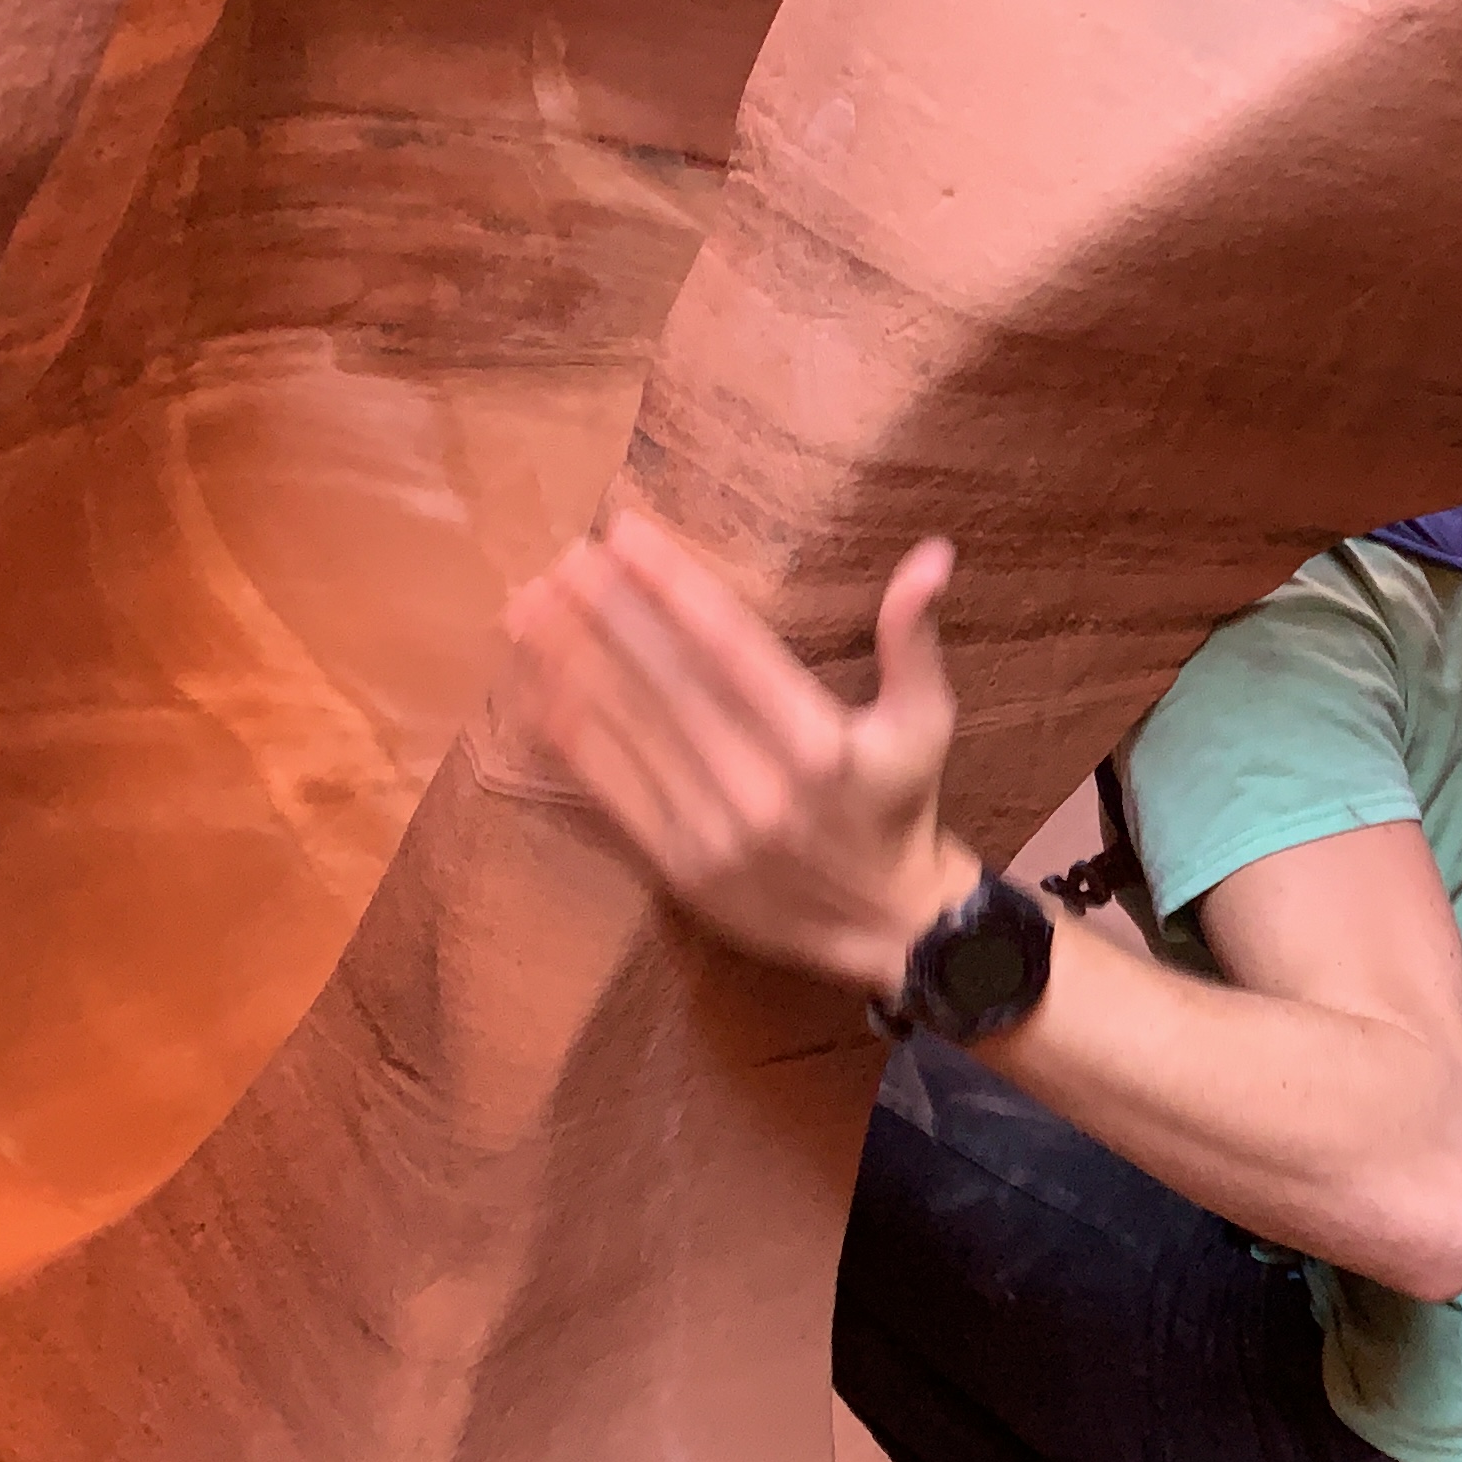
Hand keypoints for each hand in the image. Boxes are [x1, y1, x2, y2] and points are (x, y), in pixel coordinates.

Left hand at [499, 509, 977, 991]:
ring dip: (569, 663)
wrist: (885, 928)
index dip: (672, 587)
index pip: (731, 647)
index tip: (624, 532)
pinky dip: (566, 733)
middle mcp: (761, 786)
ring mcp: (712, 830)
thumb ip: (913, 639)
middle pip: (666, 682)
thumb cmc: (900, 809)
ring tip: (526, 606)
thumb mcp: (927, 723)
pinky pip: (608, 787)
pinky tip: (533, 687)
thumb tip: (934, 553)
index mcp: (820, 744)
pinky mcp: (676, 865)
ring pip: (627, 731)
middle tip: (561, 555)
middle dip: (606, 613)